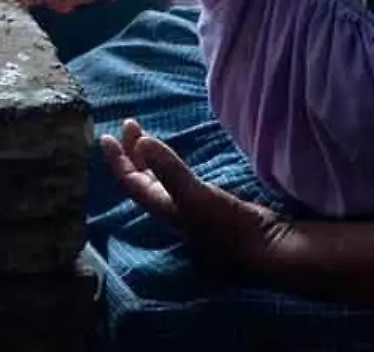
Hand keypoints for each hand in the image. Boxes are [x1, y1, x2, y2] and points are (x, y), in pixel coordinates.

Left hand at [100, 120, 287, 271]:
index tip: (106, 136)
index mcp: (164, 208)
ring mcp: (192, 207)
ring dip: (150, 157)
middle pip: (143, 179)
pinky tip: (177, 159)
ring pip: (161, 180)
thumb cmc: (228, 226)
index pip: (131, 182)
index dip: (117, 160)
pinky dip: (171, 164)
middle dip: (133, 152)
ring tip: (144, 137)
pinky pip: (179, 180)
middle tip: (130, 125)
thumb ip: (169, 170)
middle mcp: (174, 209)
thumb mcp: (195, 196)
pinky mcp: (211, 204)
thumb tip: (140, 141)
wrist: (267, 248)